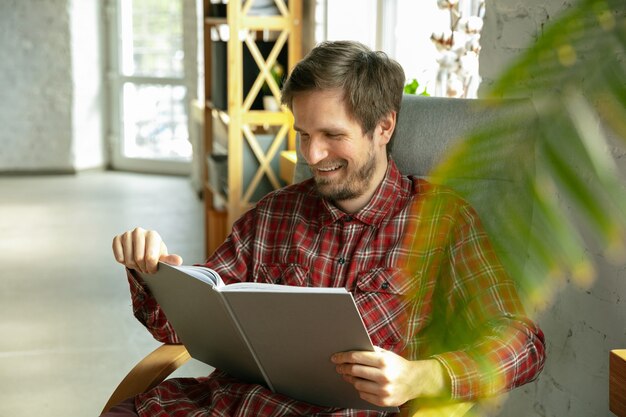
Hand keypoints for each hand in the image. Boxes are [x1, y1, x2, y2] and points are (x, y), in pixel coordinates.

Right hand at [112, 227, 181, 273]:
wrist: (142, 249)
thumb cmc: (154, 253)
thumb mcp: (163, 257)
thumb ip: (170, 259)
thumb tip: (178, 261)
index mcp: (152, 235)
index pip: (150, 257)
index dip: (151, 268)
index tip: (153, 269)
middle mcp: (139, 231)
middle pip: (139, 259)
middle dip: (143, 268)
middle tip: (145, 267)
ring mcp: (127, 234)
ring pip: (128, 260)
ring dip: (133, 266)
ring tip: (138, 263)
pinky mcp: (117, 239)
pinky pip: (119, 258)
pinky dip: (124, 262)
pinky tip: (129, 257)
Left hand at [331, 347, 447, 406]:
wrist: (416, 382)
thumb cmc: (398, 365)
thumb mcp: (387, 354)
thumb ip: (370, 351)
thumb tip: (350, 350)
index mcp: (383, 361)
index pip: (356, 357)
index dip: (343, 357)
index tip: (335, 358)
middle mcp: (383, 376)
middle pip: (354, 370)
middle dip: (343, 368)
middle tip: (339, 367)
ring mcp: (383, 390)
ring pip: (357, 384)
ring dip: (351, 379)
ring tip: (349, 375)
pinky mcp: (383, 401)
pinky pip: (363, 394)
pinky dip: (360, 389)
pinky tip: (361, 384)